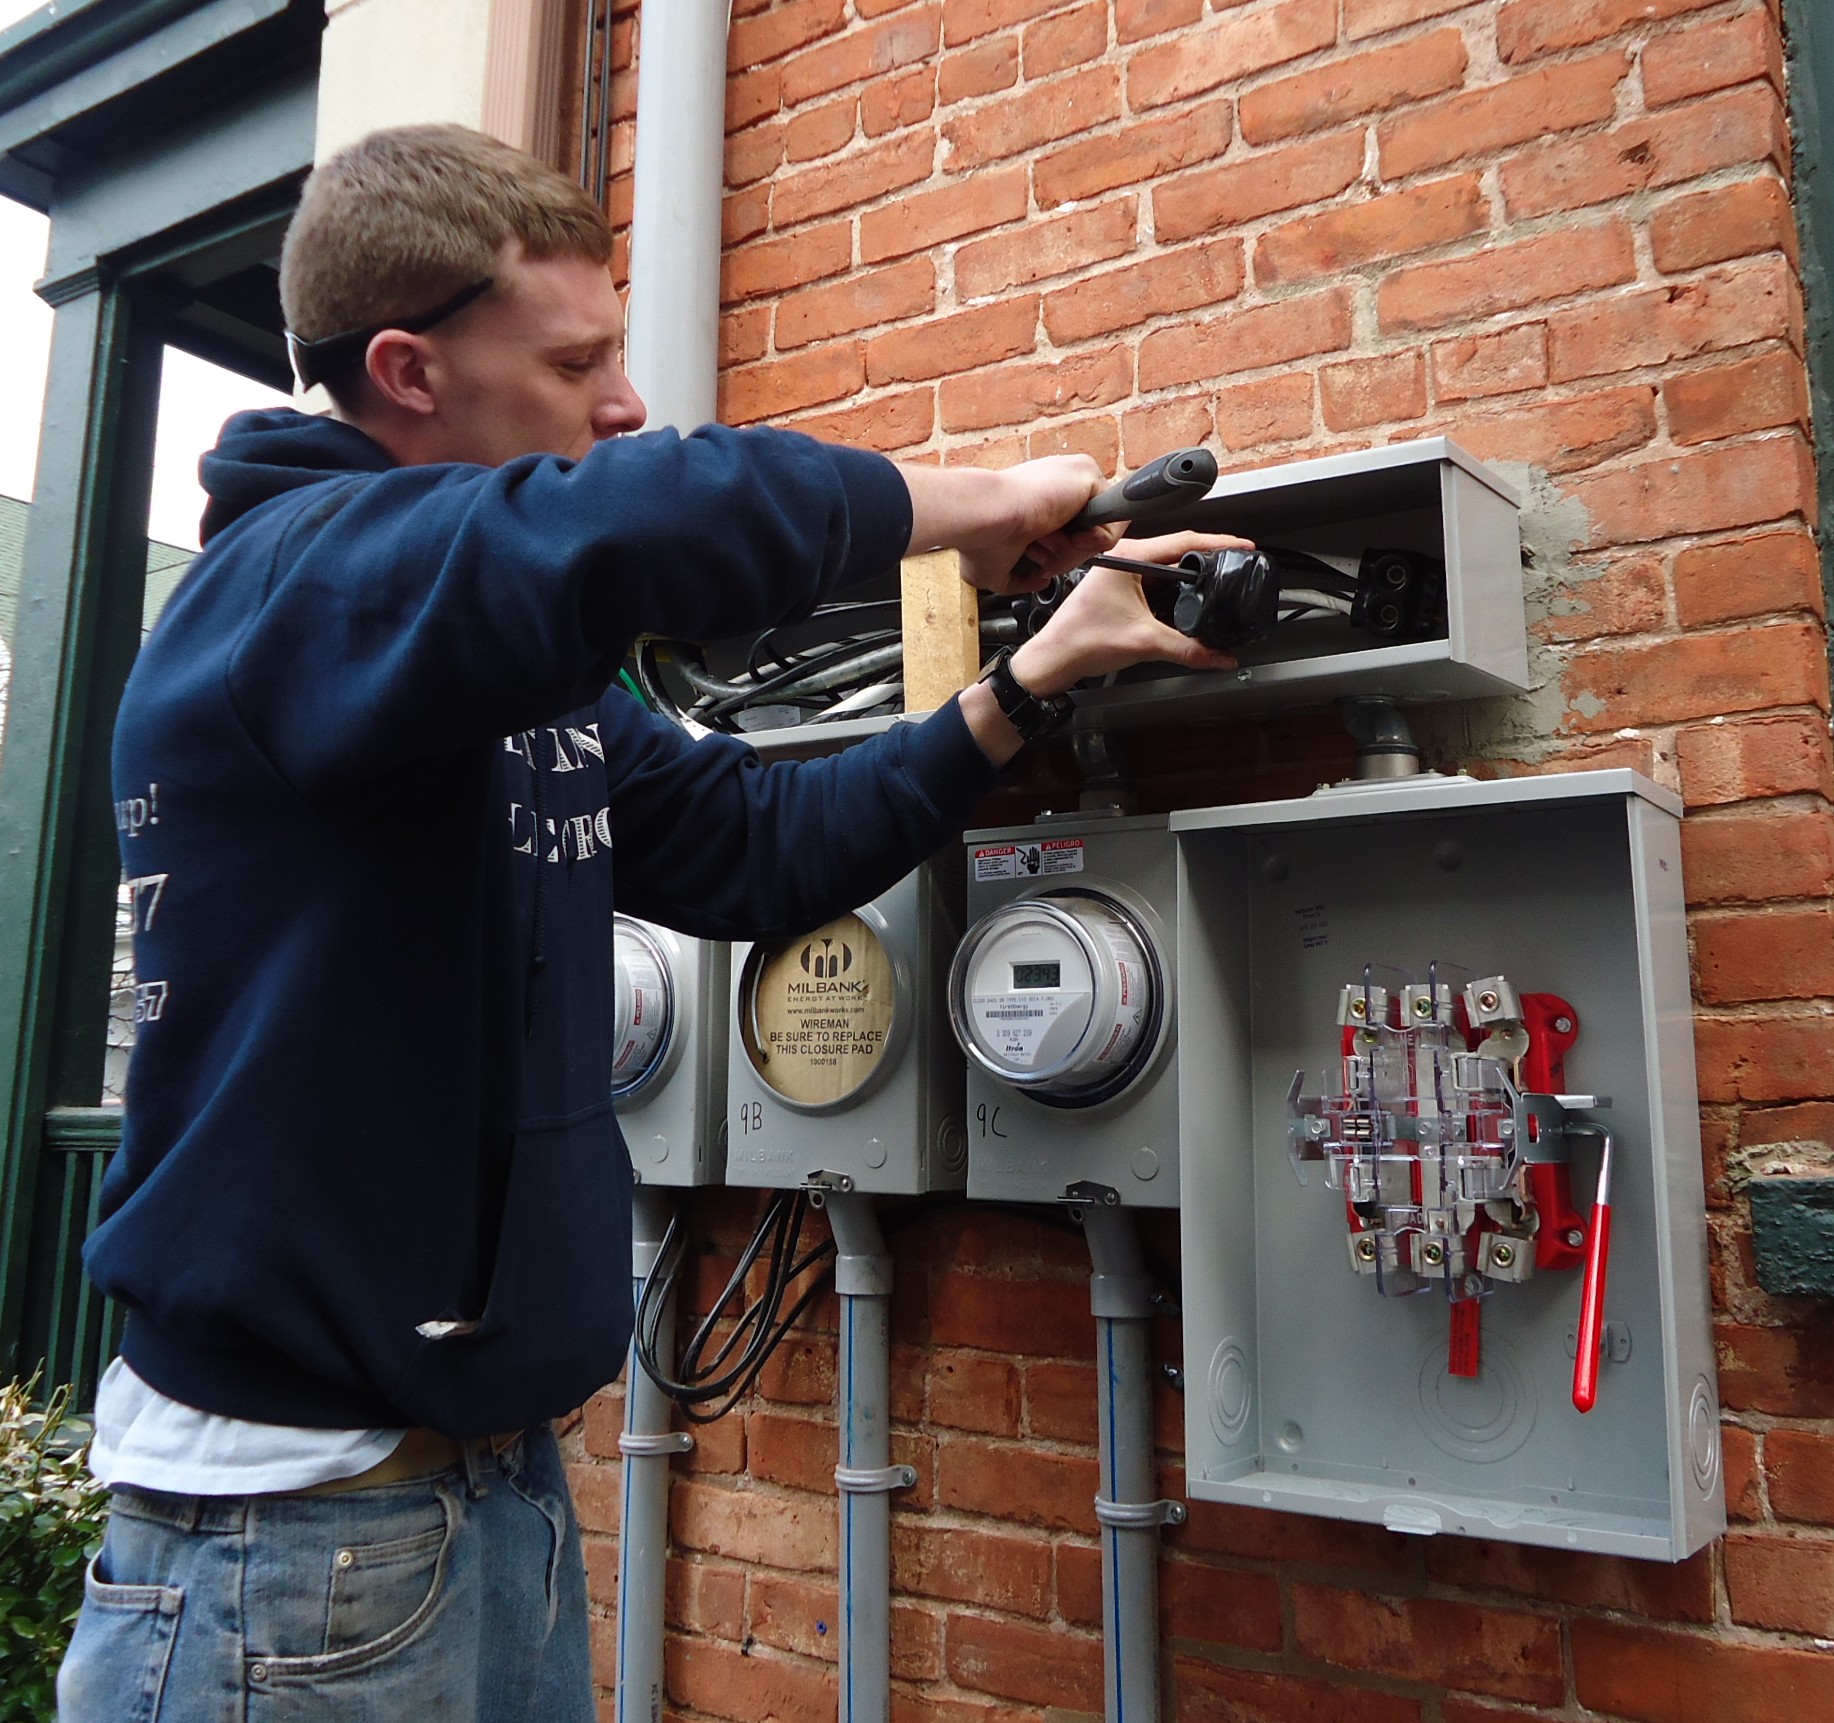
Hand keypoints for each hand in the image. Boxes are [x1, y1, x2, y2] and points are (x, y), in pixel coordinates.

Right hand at [900, 456, 1111, 595]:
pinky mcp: (1088, 475)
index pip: (1073, 532)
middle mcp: (1059, 486)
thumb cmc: (979, 539)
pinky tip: (1066, 536)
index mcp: (1040, 499)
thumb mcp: (999, 569)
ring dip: (1074, 551)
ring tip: (1047, 543)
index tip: (1038, 560)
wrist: (980, 518)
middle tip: (1041, 554)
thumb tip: (1041, 582)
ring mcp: (1074, 478)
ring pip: (1101, 530)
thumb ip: (1023, 578)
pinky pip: (1115, 521)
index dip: (1062, 555)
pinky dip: (1093, 540)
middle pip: (1089, 535)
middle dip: (1067, 556)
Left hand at [1007, 530, 1256, 695]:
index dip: (1219, 542)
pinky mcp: (1119, 586)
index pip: (1185, 541)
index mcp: (1129, 557)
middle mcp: (1124, 558)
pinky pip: (1156, 580)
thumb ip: (1190, 650)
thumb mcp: (1146, 643)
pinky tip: (1189, 598)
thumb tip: (1220, 656)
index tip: (1243, 544)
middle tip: (1236, 562)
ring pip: (1168, 566)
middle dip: (1210, 558)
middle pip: (1179, 550)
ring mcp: (1121, 571)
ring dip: (1192, 574)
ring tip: (1219, 579)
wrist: (1055, 658)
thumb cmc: (1082, 641)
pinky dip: (1176, 588)